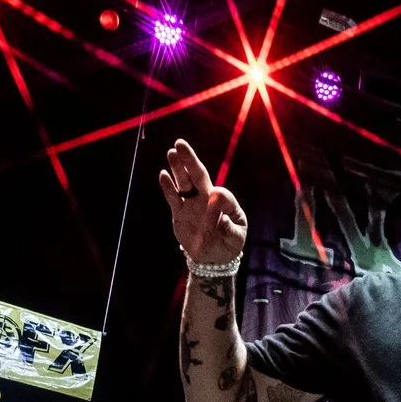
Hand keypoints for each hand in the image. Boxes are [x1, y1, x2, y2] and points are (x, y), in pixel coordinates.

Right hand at [159, 137, 247, 266]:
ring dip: (177, 168)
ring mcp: (192, 205)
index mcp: (224, 202)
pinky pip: (173, 199)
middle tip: (180, 143)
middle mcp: (206, 199)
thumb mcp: (237, 237)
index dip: (219, 203)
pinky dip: (168, 188)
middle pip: (198, 175)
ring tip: (172, 152)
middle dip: (189, 160)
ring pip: (183, 183)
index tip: (218, 218)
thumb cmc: (230, 243)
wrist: (214, 258)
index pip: (221, 195)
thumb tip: (219, 215)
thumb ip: (231, 226)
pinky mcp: (180, 214)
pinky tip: (163, 174)